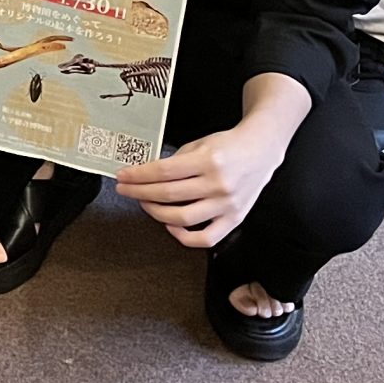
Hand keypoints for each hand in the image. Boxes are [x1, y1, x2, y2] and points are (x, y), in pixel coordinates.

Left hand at [114, 120, 287, 249]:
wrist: (260, 151)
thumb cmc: (229, 146)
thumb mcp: (200, 144)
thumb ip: (176, 161)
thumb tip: (148, 175)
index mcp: (208, 160)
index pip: (164, 172)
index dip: (138, 175)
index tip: (123, 176)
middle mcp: (218, 184)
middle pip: (168, 194)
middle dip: (140, 192)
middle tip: (126, 190)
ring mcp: (226, 205)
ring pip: (182, 218)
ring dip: (156, 212)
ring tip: (145, 203)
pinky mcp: (234, 220)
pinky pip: (205, 238)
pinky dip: (183, 236)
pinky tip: (170, 225)